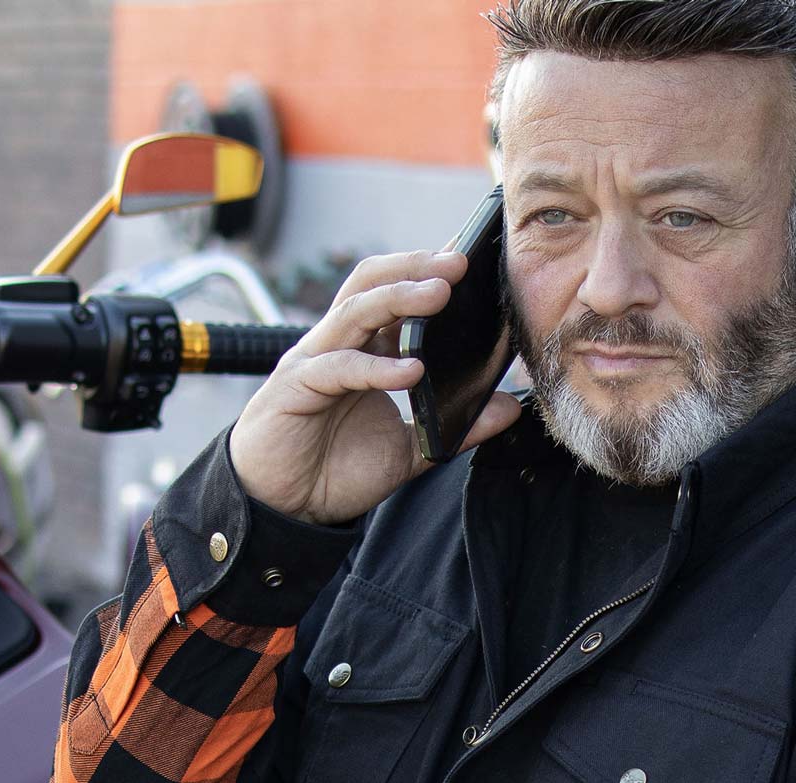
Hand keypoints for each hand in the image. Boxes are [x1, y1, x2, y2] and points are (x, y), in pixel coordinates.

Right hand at [228, 248, 521, 524]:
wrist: (285, 509)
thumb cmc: (335, 472)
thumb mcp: (410, 450)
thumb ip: (457, 428)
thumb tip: (510, 408)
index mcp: (362, 351)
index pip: (393, 294)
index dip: (426, 272)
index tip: (471, 260)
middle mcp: (337, 346)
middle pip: (370, 283)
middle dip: (414, 267)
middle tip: (459, 262)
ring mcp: (313, 362)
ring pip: (354, 311)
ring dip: (398, 298)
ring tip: (440, 294)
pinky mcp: (296, 389)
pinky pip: (339, 368)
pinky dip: (376, 367)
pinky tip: (411, 371)